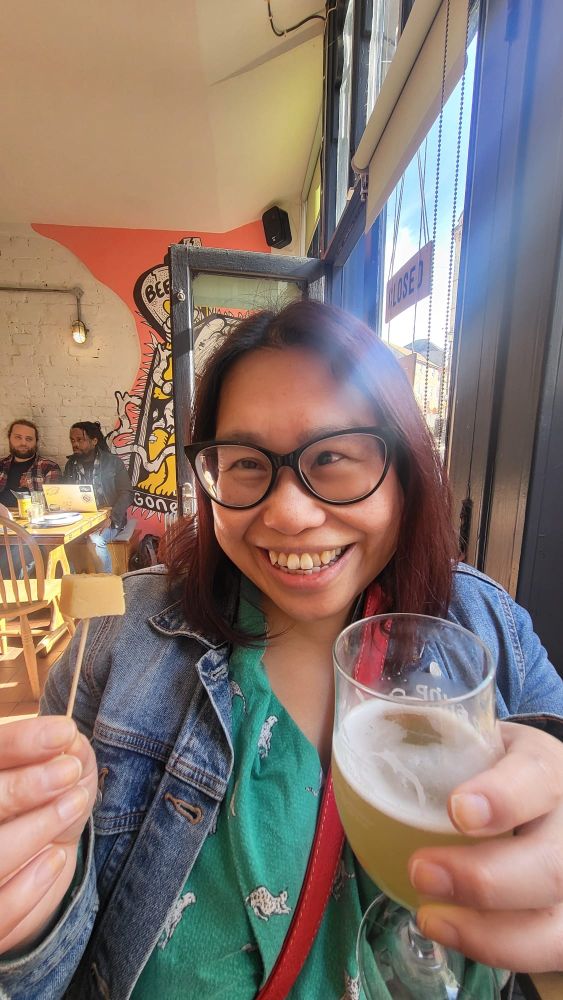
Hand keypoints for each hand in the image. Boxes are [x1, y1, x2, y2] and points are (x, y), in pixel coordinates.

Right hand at [0, 716, 96, 955]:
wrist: (26, 872)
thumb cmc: (36, 810)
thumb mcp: (51, 778)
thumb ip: (60, 755)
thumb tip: (70, 742)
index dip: (20, 741)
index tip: (64, 733)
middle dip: (25, 786)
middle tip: (70, 771)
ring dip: (36, 828)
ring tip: (74, 804)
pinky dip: (28, 886)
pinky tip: (56, 860)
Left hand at [408, 721, 562, 971]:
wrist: (536, 801)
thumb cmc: (493, 770)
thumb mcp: (476, 742)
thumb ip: (436, 738)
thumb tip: (371, 727)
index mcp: (547, 767)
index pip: (538, 778)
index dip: (503, 798)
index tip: (456, 809)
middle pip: (551, 864)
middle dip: (483, 878)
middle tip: (421, 871)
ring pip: (554, 922)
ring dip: (488, 929)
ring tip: (429, 916)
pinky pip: (545, 951)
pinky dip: (495, 949)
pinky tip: (448, 931)